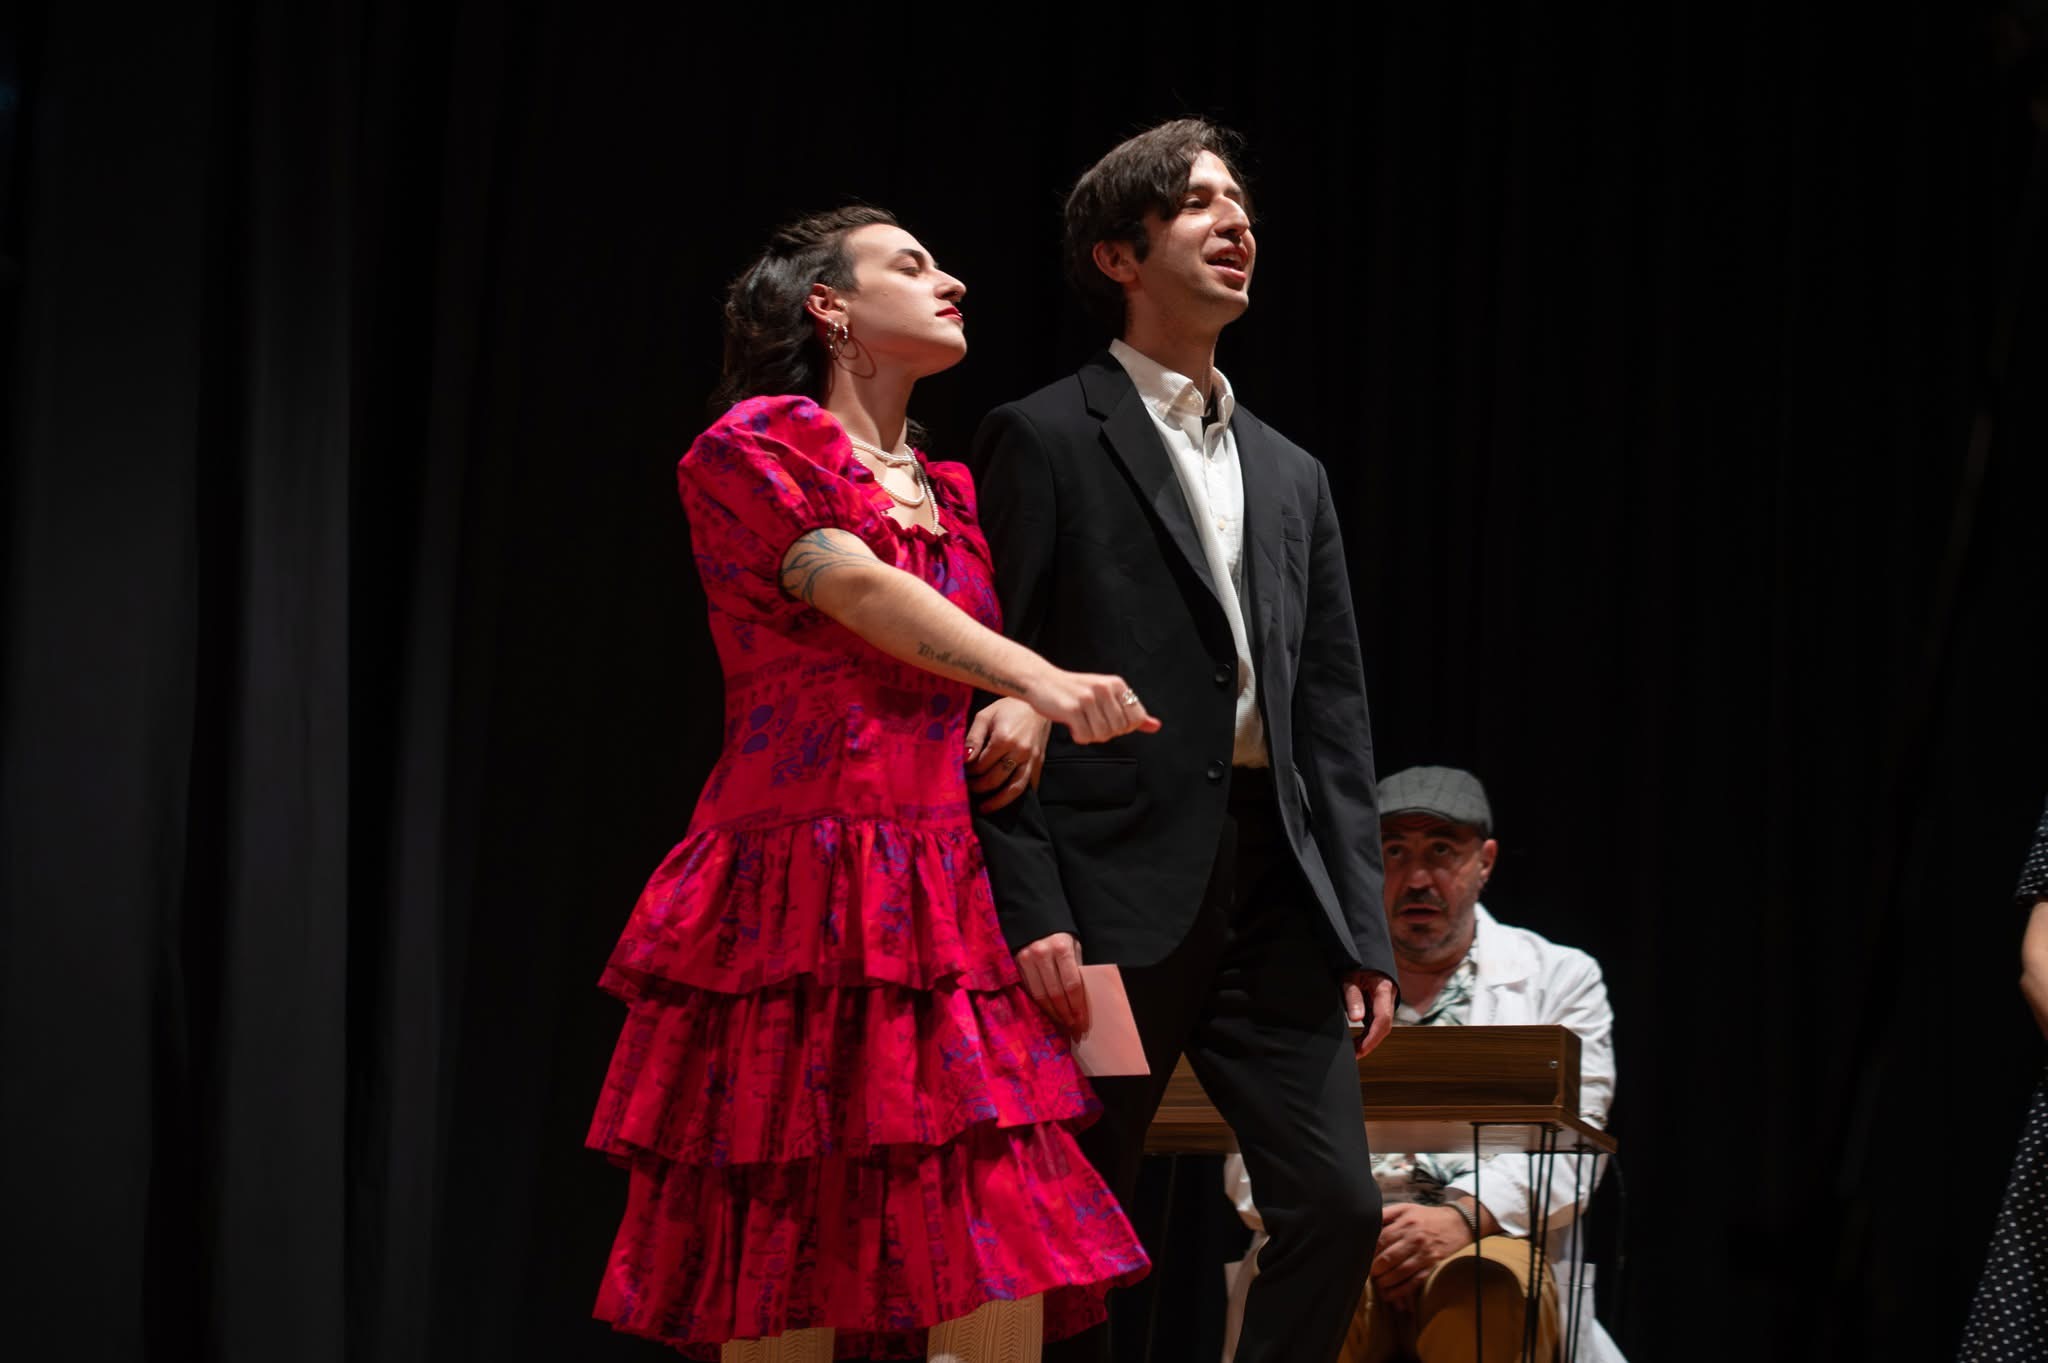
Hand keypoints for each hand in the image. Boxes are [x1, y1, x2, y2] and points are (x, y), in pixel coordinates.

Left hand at [965, 698, 1048, 812]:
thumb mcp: (985, 716)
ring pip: (1015, 789)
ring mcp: (1032, 759)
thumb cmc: (1008, 707)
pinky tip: (1006, 801)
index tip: (962, 774)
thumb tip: (964, 760)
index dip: (969, 772)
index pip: (981, 765)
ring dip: (998, 802)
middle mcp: (1020, 751)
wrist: (1037, 703)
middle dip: (979, 787)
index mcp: (1004, 739)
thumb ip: (974, 738)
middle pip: (995, 779)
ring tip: (984, 808)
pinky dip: (1018, 797)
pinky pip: (1030, 785)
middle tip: (968, 789)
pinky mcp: (1040, 762)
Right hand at [1015, 932, 1089, 1033]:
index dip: (1078, 1006)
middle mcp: (1042, 954)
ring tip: (1063, 1024)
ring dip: (1053, 1013)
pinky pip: (1030, 990)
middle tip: (1074, 1028)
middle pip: (1056, 993)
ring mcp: (1027, 959)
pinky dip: (1040, 1004)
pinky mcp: (1016, 964)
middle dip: (1066, 1014)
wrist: (1033, 918)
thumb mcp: (1074, 945)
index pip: (1072, 984)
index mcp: (1061, 948)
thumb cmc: (1059, 935)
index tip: (1083, 1020)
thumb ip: (1077, 968)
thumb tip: (1083, 998)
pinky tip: (1049, 1012)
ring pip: (1040, 996)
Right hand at [1023, 670, 1161, 744]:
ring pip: (1103, 735)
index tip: (1108, 719)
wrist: (1042, 681)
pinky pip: (1085, 737)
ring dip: (1091, 735)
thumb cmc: (1075, 691)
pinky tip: (1072, 725)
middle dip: (1106, 732)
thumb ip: (1132, 712)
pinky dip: (1079, 737)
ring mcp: (1088, 698)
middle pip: (1119, 730)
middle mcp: (1104, 689)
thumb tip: (1155, 726)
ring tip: (1081, 722)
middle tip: (1091, 721)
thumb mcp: (1107, 696)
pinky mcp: (1072, 709)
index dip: (1123, 727)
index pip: (1136, 719)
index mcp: (1117, 684)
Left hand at [1346, 970, 1396, 1057]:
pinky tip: (1356, 1041)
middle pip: (1383, 1027)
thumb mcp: (1350, 978)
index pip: (1383, 1020)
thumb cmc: (1356, 965)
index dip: (1372, 1037)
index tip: (1361, 1049)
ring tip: (1353, 1050)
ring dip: (1368, 1040)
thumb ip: (1353, 997)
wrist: (1364, 956)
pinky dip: (1367, 1033)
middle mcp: (1388, 999)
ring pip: (1380, 1027)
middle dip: (1370, 1043)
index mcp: (1384, 990)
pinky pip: (1375, 1023)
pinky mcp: (1379, 1007)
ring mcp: (1385, 1004)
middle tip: (1354, 1054)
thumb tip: (1356, 1019)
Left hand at [1371, 1203, 1473, 1304]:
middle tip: (1368, 1273)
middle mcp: (1415, 1239)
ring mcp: (1425, 1254)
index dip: (1369, 1252)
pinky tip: (1390, 1294)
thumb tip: (1366, 1221)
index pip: (1381, 1240)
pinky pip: (1415, 1282)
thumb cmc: (1427, 1217)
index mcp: (1405, 1223)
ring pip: (1400, 1272)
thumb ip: (1386, 1214)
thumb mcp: (1406, 1208)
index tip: (1362, 1258)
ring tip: (1378, 1284)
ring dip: (1385, 1281)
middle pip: (1389, 1258)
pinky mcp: (1433, 1267)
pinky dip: (1401, 1291)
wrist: (1458, 1223)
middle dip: (1375, 1269)